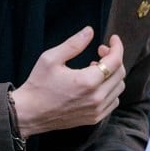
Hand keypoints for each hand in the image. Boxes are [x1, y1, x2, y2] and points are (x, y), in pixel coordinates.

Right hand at [11, 28, 125, 135]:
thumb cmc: (38, 85)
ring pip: (118, 88)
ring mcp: (96, 110)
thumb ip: (74, 44)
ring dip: (112, 74)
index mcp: (87, 81)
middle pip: (120, 73)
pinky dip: (110, 90)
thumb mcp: (51, 58)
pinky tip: (96, 84)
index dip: (116, 46)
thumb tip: (90, 31)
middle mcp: (96, 98)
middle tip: (100, 51)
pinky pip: (113, 102)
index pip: (115, 61)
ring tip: (95, 68)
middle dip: (114, 58)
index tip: (112, 39)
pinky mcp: (94, 118)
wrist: (29, 113)